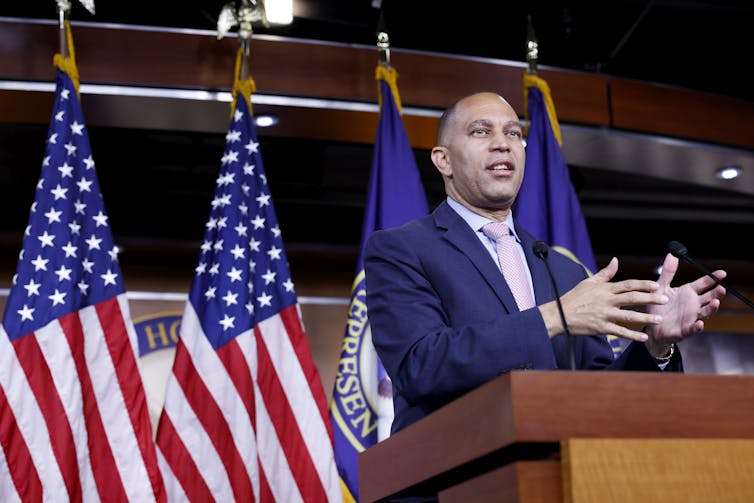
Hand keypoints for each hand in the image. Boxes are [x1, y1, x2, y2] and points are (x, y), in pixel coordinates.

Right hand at [541, 257, 667, 341]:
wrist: (559, 314)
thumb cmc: (574, 298)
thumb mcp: (589, 282)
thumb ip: (605, 273)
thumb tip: (615, 261)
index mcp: (604, 289)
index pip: (627, 284)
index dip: (643, 284)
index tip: (657, 285)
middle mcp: (606, 300)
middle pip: (632, 298)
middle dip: (650, 298)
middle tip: (665, 299)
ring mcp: (604, 314)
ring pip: (628, 315)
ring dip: (644, 317)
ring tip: (658, 319)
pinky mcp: (601, 327)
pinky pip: (619, 331)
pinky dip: (632, 335)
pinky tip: (643, 338)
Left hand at [644, 253, 725, 354]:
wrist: (651, 326)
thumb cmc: (658, 307)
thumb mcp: (661, 287)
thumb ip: (668, 272)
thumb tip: (671, 254)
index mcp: (687, 292)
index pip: (703, 283)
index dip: (712, 278)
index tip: (722, 273)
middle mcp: (692, 304)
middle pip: (708, 297)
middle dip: (716, 293)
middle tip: (722, 288)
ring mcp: (691, 317)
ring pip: (705, 312)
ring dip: (711, 308)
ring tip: (715, 302)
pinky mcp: (685, 329)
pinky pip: (693, 328)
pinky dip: (697, 326)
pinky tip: (700, 323)